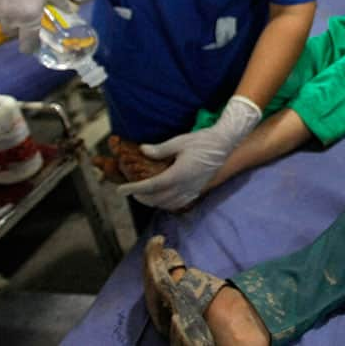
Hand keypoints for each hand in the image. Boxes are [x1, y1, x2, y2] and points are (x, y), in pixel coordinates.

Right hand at [0, 0, 72, 52]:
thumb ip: (61, 5)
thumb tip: (70, 12)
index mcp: (29, 16)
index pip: (28, 44)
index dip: (31, 46)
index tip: (32, 45)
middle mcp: (9, 16)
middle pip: (12, 32)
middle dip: (18, 25)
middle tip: (24, 10)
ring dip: (5, 13)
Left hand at [117, 96, 261, 209]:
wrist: (224, 144)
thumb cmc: (202, 141)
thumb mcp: (179, 141)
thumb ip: (160, 149)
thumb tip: (142, 150)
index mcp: (179, 174)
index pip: (151, 186)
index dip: (133, 189)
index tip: (120, 190)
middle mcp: (186, 185)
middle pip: (157, 199)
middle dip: (141, 197)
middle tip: (131, 191)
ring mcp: (193, 189)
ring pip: (168, 204)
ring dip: (153, 202)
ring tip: (144, 195)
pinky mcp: (198, 190)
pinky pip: (179, 203)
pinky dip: (166, 204)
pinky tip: (162, 197)